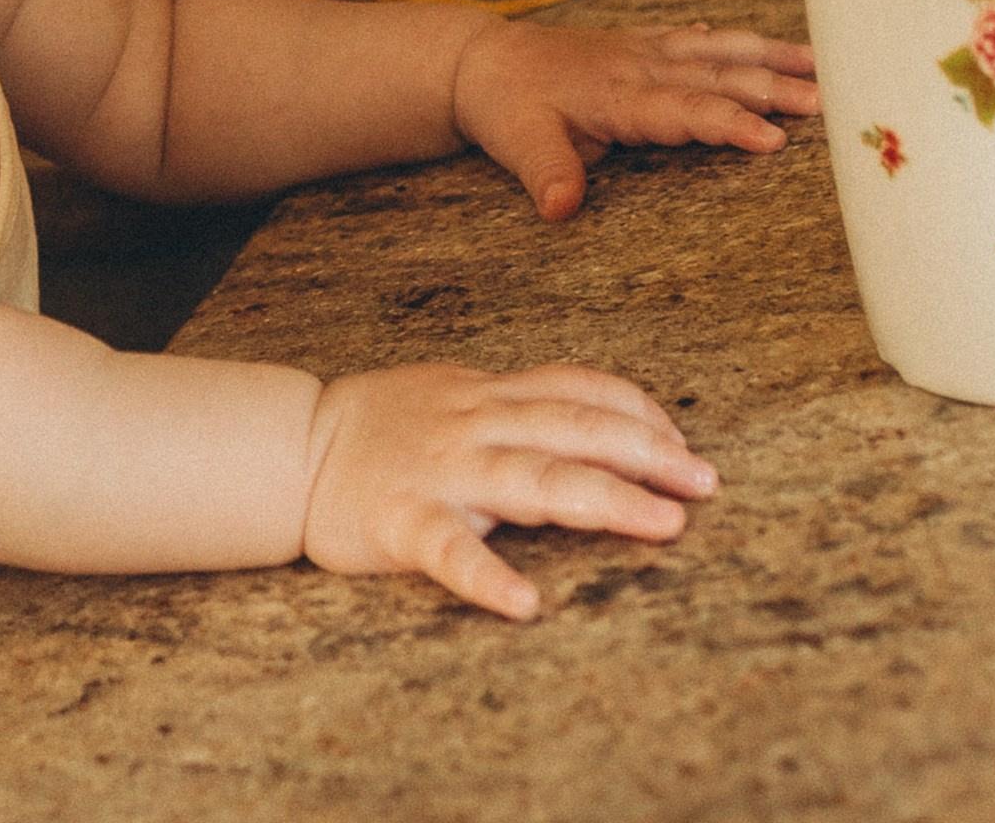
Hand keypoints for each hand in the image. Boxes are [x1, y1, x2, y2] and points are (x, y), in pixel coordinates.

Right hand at [301, 363, 716, 619]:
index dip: (637, 412)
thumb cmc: (382, 428)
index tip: (683, 442)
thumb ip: (519, 407)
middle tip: (705, 482)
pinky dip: (488, 577)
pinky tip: (525, 605)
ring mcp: (440, 472)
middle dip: (647, 452)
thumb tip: (603, 420)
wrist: (290, 449)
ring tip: (661, 524)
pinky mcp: (403, 521)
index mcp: (487, 396)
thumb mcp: (453, 395)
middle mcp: (473, 425)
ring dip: (604, 499)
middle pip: (573, 429)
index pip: (577, 389)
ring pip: (532, 479)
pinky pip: (451, 551)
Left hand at [451, 20, 819, 220]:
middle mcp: (640, 66)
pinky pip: (695, 39)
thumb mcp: (517, 144)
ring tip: (822, 63)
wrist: (481, 60)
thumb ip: (547, 174)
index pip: (686, 110)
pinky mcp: (639, 45)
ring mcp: (643, 51)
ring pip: (717, 50)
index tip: (775, 140)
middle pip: (718, 77)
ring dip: (769, 54)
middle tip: (831, 103)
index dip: (731, 123)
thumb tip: (560, 209)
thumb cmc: (504, 106)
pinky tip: (757, 42)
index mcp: (618, 95)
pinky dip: (730, 40)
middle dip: (775, 88)